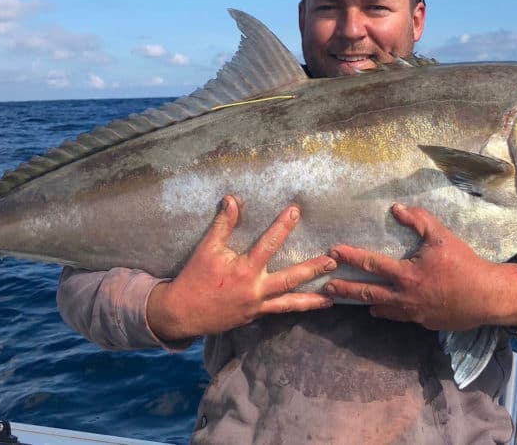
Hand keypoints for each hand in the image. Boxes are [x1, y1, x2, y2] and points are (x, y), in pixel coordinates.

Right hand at [147, 195, 336, 340]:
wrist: (182, 313)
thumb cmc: (195, 278)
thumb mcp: (206, 248)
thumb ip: (223, 224)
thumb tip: (232, 199)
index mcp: (245, 270)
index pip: (269, 244)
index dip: (282, 226)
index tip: (296, 211)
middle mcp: (255, 289)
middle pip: (291, 279)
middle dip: (313, 270)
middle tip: (333, 262)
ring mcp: (257, 306)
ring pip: (290, 303)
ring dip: (312, 300)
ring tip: (333, 299)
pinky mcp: (254, 317)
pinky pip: (278, 312)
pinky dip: (294, 309)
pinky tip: (307, 307)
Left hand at [324, 203, 516, 330]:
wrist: (487, 296)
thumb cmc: (464, 263)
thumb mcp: (442, 236)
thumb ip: (418, 220)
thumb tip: (396, 208)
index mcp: (406, 274)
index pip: (371, 264)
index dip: (350, 257)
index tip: (332, 253)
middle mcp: (404, 297)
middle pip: (367, 293)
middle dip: (344, 289)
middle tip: (326, 286)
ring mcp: (413, 313)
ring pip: (381, 309)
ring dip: (364, 303)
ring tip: (348, 299)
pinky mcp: (423, 323)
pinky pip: (400, 317)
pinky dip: (388, 312)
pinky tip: (381, 309)